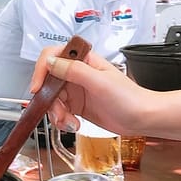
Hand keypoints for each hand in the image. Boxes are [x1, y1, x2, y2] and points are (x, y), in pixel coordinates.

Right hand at [29, 46, 144, 134]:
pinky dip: (62, 120)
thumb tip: (51, 63)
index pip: (53, 56)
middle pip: (49, 82)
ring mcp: (77, 90)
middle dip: (50, 100)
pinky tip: (73, 124)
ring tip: (69, 122)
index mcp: (83, 60)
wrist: (142, 119)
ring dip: (56, 113)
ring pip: (52, 99)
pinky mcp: (77, 105)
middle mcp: (77, 73)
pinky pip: (59, 111)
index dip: (42, 70)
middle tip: (58, 113)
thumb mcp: (100, 82)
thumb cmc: (130, 98)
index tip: (38, 88)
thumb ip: (74, 70)